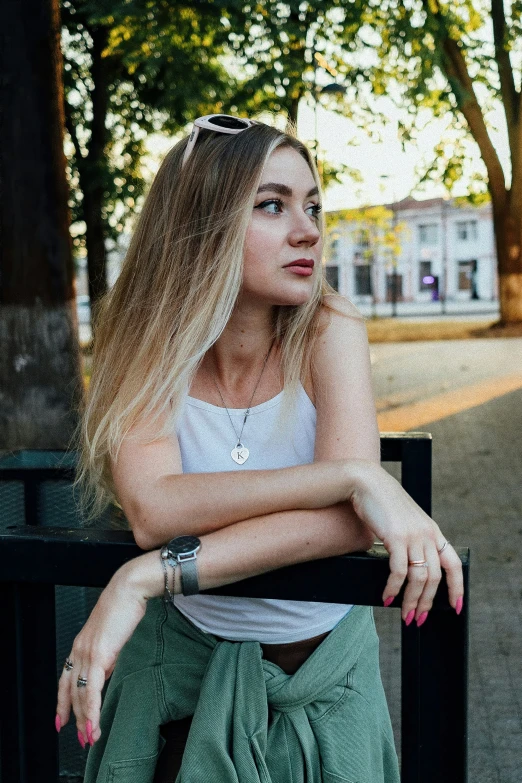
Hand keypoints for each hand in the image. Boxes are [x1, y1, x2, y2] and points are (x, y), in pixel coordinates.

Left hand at [56, 563, 148, 746]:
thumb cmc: (125, 607)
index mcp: (81, 644)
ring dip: (84, 719)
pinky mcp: (99, 654)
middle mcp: (79, 649)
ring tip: (90, 736)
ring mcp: (87, 652)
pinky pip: (92, 689)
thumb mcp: (113, 636)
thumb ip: (107, 655)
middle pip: (71, 691)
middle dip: (75, 717)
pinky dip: (92, 709)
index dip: (62, 702)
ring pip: (79, 694)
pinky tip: (94, 721)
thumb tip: (107, 671)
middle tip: (82, 736)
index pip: (65, 679)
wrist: (129, 589)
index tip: (62, 720)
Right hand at [348, 462, 463, 624]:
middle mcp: (427, 534)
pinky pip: (399, 571)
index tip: (456, 607)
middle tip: (418, 619)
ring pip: (419, 578)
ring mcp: (413, 535)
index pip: (454, 564)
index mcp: (433, 531)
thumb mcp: (406, 521)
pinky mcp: (395, 537)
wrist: (367, 482)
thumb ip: (415, 539)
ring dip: (411, 601)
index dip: (457, 588)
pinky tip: (387, 598)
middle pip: (434, 578)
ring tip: (404, 615)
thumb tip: (414, 567)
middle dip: (427, 603)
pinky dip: (393, 588)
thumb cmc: (383, 503)